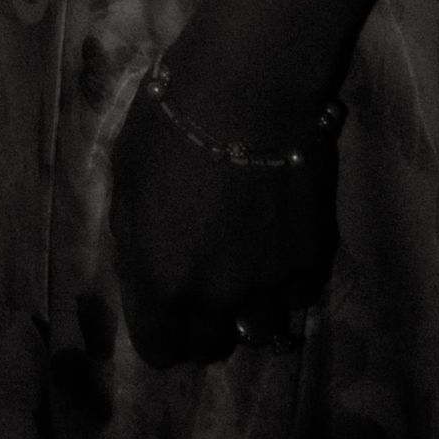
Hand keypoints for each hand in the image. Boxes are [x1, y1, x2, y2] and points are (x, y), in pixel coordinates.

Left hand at [108, 66, 338, 365]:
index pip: (159, 350)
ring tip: (241, 268)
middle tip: (199, 286)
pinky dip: (285, 282)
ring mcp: (270, 283)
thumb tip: (146, 265)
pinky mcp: (312, 259)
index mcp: (163, 279)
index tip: (160, 308)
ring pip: (260, 330)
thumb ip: (135, 237)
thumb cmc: (170, 123)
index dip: (157, 332)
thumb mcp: (125, 177)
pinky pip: (297, 295)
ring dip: (246, 309)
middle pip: (210, 348)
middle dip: (199, 326)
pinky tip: (275, 246)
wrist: (247, 89)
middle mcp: (218, 297)